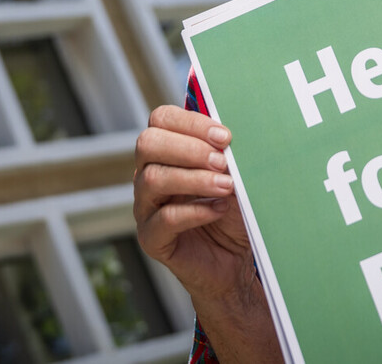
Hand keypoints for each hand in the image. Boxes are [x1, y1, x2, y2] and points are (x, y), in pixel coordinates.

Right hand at [133, 105, 256, 305]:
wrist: (234, 262)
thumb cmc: (233, 212)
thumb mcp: (234, 177)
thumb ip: (227, 155)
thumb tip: (232, 138)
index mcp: (166, 151)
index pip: (162, 119)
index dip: (192, 123)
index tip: (225, 136)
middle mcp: (148, 174)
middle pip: (148, 143)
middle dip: (189, 148)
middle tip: (222, 161)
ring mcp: (146, 207)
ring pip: (153, 179)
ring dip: (195, 179)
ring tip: (227, 186)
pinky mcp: (151, 238)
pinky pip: (164, 219)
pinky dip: (196, 211)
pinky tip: (219, 210)